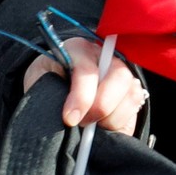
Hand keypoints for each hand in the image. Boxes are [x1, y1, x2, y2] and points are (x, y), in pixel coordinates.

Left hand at [23, 39, 145, 135]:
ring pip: (130, 94)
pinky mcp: (132, 90)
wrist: (58, 81)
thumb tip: (64, 116)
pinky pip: (136, 107)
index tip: (70, 119)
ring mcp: (122, 73)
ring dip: (111, 117)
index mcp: (79, 49)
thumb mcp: (39, 81)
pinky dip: (120, 122)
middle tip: (83, 123)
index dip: (81, 97)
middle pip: (118, 77)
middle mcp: (106, 56)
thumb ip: (47, 90)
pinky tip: (103, 124)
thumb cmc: (49, 80)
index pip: (87, 70)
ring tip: (91, 125)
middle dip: (101, 106)